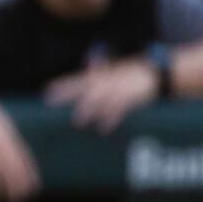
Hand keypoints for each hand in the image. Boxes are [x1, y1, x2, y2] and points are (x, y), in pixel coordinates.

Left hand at [45, 57, 159, 132]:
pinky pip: (119, 109)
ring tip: (77, 122)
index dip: (62, 85)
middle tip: (52, 103)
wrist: (156, 72)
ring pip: (100, 99)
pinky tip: (103, 129)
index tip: (46, 92)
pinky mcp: (131, 97)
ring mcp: (118, 88)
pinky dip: (111, 118)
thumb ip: (98, 77)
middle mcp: (107, 81)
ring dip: (88, 110)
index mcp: (101, 76)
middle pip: (83, 88)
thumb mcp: (113, 73)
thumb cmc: (132, 75)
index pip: (78, 80)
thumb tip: (83, 79)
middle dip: (67, 95)